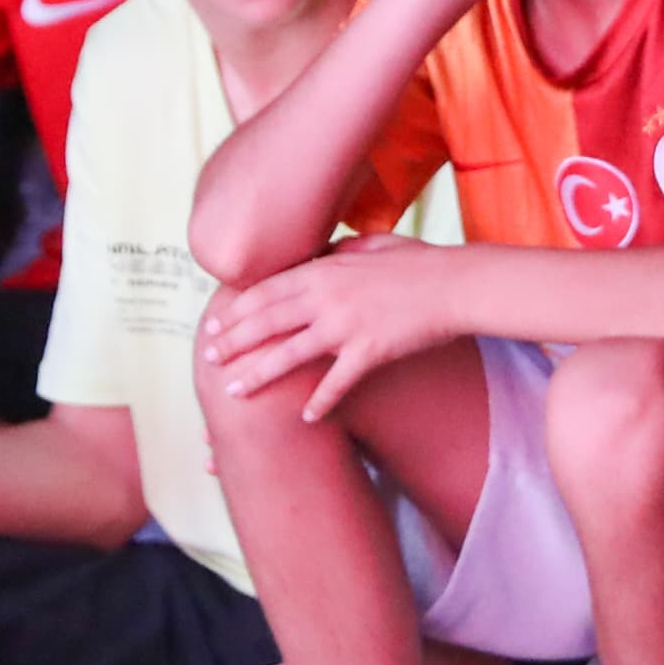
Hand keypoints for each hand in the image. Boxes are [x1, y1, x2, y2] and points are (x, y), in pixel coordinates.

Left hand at [198, 236, 449, 419]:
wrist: (456, 283)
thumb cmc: (420, 262)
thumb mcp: (374, 245)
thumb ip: (343, 251)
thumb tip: (325, 251)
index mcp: (325, 269)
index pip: (267, 291)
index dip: (236, 310)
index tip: (214, 324)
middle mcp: (327, 296)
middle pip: (267, 322)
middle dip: (233, 342)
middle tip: (208, 360)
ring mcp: (347, 325)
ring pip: (289, 354)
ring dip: (257, 375)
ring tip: (234, 393)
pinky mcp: (370, 350)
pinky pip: (337, 382)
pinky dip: (321, 402)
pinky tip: (305, 419)